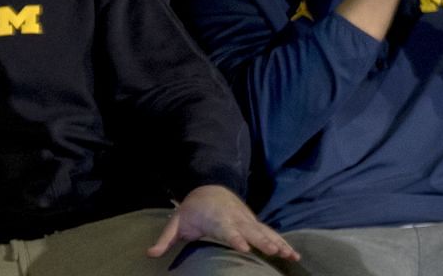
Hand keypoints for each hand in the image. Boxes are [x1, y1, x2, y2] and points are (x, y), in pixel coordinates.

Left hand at [146, 184, 297, 259]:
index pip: (228, 230)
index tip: (244, 247)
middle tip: (274, 251)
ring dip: (277, 242)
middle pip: (251, 231)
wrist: (210, 189)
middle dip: (263, 241)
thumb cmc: (192, 209)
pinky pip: (270, 233)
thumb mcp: (176, 222)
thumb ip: (166, 239)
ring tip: (289, 254)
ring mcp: (247, 221)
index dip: (236, 238)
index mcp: (217, 219)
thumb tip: (150, 254)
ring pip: (264, 232)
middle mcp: (236, 219)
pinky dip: (282, 242)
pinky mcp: (254, 224)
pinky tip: (292, 253)